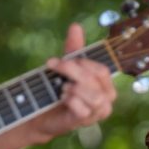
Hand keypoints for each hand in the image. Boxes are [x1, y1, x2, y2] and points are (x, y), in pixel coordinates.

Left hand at [31, 23, 116, 141]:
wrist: (42, 113)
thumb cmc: (58, 90)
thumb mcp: (66, 67)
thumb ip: (74, 49)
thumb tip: (76, 26)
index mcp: (106, 85)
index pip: (101, 70)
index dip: (81, 63)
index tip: (61, 60)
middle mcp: (106, 100)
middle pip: (94, 80)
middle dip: (71, 71)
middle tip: (53, 67)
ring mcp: (97, 113)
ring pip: (91, 95)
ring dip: (71, 88)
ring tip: (62, 89)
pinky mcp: (85, 122)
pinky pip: (81, 108)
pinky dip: (69, 100)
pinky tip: (62, 100)